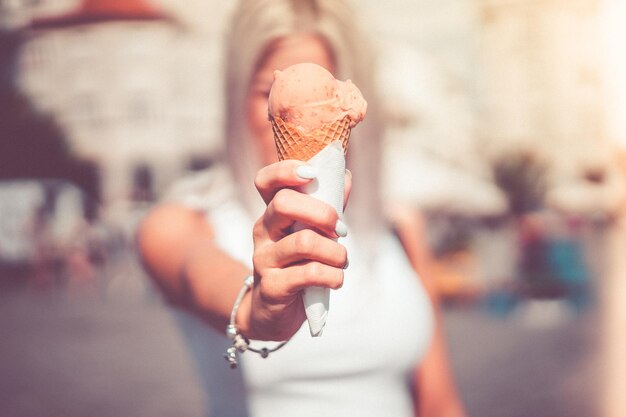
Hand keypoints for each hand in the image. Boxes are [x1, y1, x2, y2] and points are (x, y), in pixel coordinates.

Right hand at [238, 160, 351, 340]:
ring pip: (303, 242)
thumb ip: (327, 207)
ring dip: (335, 252)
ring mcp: (264, 259)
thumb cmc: (297, 267)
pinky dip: (333, 275)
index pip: (265, 181)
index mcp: (272, 214)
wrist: (273, 313)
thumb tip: (346, 177)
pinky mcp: (272, 286)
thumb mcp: (311, 235)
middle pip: (283, 204)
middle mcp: (263, 231)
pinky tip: (336, 280)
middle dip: (322, 213)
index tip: (312, 173)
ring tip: (342, 261)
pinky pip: (309, 273)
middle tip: (340, 230)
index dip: (285, 170)